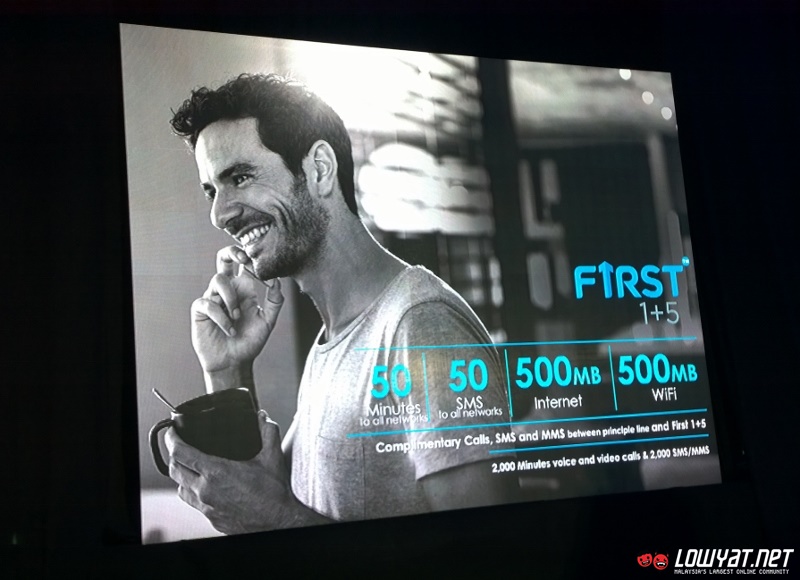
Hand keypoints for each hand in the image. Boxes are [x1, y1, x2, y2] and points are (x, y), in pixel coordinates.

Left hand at [166, 411, 296, 534]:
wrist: (277, 523)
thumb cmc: (274, 494)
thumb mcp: (273, 457)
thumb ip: (268, 432)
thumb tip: (262, 417)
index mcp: (217, 472)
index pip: (180, 453)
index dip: (172, 440)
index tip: (173, 432)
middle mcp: (206, 491)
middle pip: (174, 470)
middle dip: (173, 455)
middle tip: (178, 445)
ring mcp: (207, 507)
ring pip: (180, 489)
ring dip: (181, 475)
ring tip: (189, 466)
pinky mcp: (211, 518)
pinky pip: (193, 503)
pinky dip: (193, 492)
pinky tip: (204, 487)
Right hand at [191, 246, 283, 375]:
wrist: (234, 363)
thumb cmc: (250, 342)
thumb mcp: (268, 321)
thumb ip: (275, 301)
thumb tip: (278, 280)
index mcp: (244, 289)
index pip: (245, 264)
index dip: (252, 260)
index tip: (264, 269)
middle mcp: (228, 290)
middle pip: (223, 258)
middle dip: (232, 252)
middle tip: (243, 259)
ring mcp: (213, 298)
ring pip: (218, 280)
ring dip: (231, 297)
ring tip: (237, 317)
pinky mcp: (201, 311)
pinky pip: (208, 303)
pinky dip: (221, 316)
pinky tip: (230, 330)